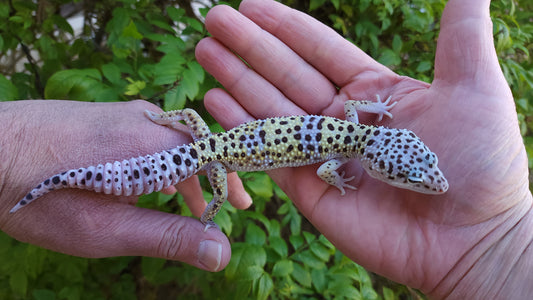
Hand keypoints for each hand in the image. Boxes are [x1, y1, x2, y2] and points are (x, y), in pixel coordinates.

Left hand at [0, 100, 251, 270]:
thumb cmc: (40, 196)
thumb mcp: (106, 229)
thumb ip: (167, 237)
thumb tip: (222, 253)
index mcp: (154, 144)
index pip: (214, 157)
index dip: (232, 183)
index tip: (242, 208)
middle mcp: (146, 118)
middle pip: (198, 146)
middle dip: (213, 179)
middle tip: (224, 210)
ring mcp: (125, 113)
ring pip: (175, 140)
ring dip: (189, 172)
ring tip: (193, 204)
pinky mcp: (107, 115)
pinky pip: (152, 134)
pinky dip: (165, 160)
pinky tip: (153, 181)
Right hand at [196, 0, 532, 296]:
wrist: (470, 239)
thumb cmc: (479, 164)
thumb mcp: (475, 88)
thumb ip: (460, 37)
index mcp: (374, 91)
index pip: (321, 50)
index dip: (287, 27)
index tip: (254, 5)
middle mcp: (342, 119)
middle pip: (287, 73)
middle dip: (250, 46)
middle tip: (215, 18)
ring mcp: (322, 153)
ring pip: (271, 108)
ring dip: (237, 79)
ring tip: (207, 51)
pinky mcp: (308, 187)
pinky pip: (268, 152)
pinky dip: (241, 126)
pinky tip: (215, 101)